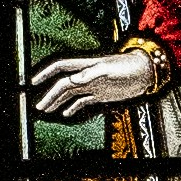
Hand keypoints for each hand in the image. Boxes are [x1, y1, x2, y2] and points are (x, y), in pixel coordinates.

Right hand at [32, 45, 162, 116]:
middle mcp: (87, 76)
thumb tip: (74, 80)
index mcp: (86, 66)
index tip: (33, 82)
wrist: (147, 71)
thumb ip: (92, 73)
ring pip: (70, 94)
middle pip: (63, 85)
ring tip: (46, 110)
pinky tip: (66, 114)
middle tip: (39, 107)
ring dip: (58, 102)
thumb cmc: (130, 66)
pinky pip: (83, 101)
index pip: (61, 68)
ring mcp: (94, 85)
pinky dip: (73, 107)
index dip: (46, 74)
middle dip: (50, 95)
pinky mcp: (102, 94)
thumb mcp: (110, 69)